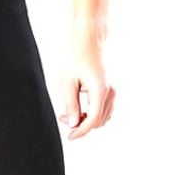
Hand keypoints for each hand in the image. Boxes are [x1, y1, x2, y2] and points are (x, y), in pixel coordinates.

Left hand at [58, 24, 114, 139]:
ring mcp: (112, 90)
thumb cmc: (76, 55)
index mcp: (100, 91)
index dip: (80, 132)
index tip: (69, 137)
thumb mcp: (67, 81)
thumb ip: (70, 104)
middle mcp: (110, 92)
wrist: (89, 36)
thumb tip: (73, 124)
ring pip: (102, 116)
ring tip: (68, 112)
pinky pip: (104, 108)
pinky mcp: (110, 87)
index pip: (92, 121)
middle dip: (81, 124)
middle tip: (63, 117)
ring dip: (87, 119)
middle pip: (98, 121)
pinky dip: (92, 112)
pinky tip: (79, 107)